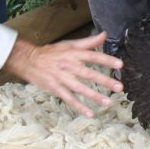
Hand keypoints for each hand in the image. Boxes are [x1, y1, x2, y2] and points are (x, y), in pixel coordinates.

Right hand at [1, 31, 122, 117]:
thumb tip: (105, 34)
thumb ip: (88, 42)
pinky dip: (79, 107)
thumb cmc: (52, 52)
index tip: (120, 64)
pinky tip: (90, 114)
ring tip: (108, 102)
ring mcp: (62, 78)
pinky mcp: (55, 88)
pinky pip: (69, 99)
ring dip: (94, 96)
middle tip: (119, 87)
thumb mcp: (70, 44)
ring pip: (80, 88)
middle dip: (104, 81)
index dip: (106, 59)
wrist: (29, 60)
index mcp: (73, 53)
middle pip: (89, 74)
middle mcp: (69, 66)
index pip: (92, 56)